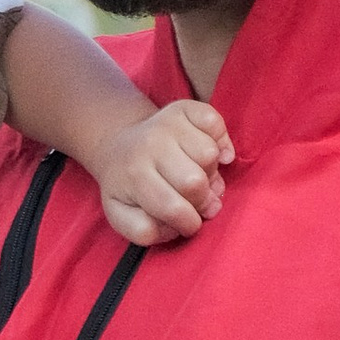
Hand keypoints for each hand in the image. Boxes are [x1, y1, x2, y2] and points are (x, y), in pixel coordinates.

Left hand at [95, 97, 231, 244]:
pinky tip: (213, 155)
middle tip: (195, 201)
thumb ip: (144, 231)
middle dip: (202, 200)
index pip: (173, 208)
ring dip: (211, 172)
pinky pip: (214, 121)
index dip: (189, 224)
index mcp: (134, 175)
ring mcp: (167, 123)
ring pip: (209, 153)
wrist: (118, 147)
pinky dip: (221, 140)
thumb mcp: (122, 215)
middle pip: (195, 181)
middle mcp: (150, 145)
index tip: (189, 225)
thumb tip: (175, 226)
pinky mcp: (183, 108)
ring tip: (198, 176)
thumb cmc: (127, 187)